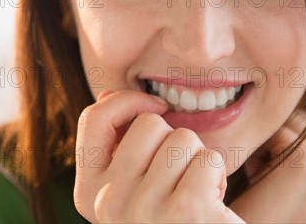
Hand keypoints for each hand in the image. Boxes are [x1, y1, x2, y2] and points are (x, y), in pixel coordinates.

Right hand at [74, 90, 243, 222]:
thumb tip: (106, 94)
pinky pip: (209, 158)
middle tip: (177, 177)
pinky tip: (211, 204)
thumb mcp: (127, 188)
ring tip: (193, 192)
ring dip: (197, 159)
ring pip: (182, 137)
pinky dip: (217, 175)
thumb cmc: (166, 220)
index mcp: (88, 193)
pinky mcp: (187, 212)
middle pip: (148, 123)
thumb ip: (114, 145)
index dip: (126, 101)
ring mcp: (145, 209)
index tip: (155, 106)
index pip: (93, 118)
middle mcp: (108, 202)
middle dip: (172, 140)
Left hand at [230, 101, 305, 222]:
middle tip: (272, 174)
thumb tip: (296, 84)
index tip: (285, 153)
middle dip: (281, 136)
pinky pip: (274, 129)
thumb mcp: (299, 166)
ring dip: (268, 142)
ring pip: (288, 118)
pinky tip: (260, 178)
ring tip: (267, 177)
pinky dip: (259, 149)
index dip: (303, 124)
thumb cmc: (267, 199)